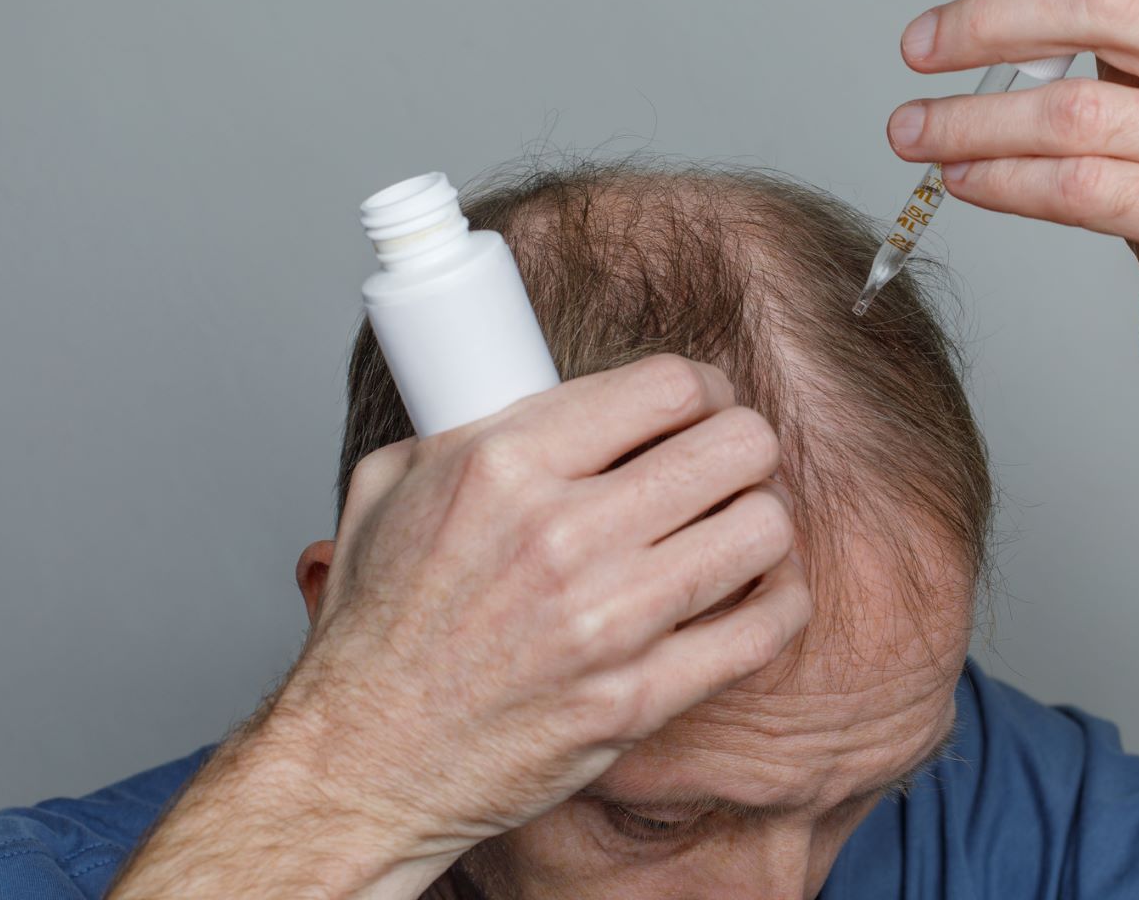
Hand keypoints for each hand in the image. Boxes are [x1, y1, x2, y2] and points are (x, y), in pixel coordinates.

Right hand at [268, 355, 810, 863]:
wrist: (362, 760)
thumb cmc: (379, 625)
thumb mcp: (394, 482)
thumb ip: (476, 419)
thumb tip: (546, 378)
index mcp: (505, 465)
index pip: (667, 386)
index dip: (702, 387)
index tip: (697, 405)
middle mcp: (563, 537)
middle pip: (737, 446)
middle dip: (742, 446)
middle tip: (725, 464)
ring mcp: (607, 623)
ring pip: (763, 529)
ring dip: (758, 521)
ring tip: (731, 528)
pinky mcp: (636, 699)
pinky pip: (763, 629)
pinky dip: (776, 603)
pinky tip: (750, 594)